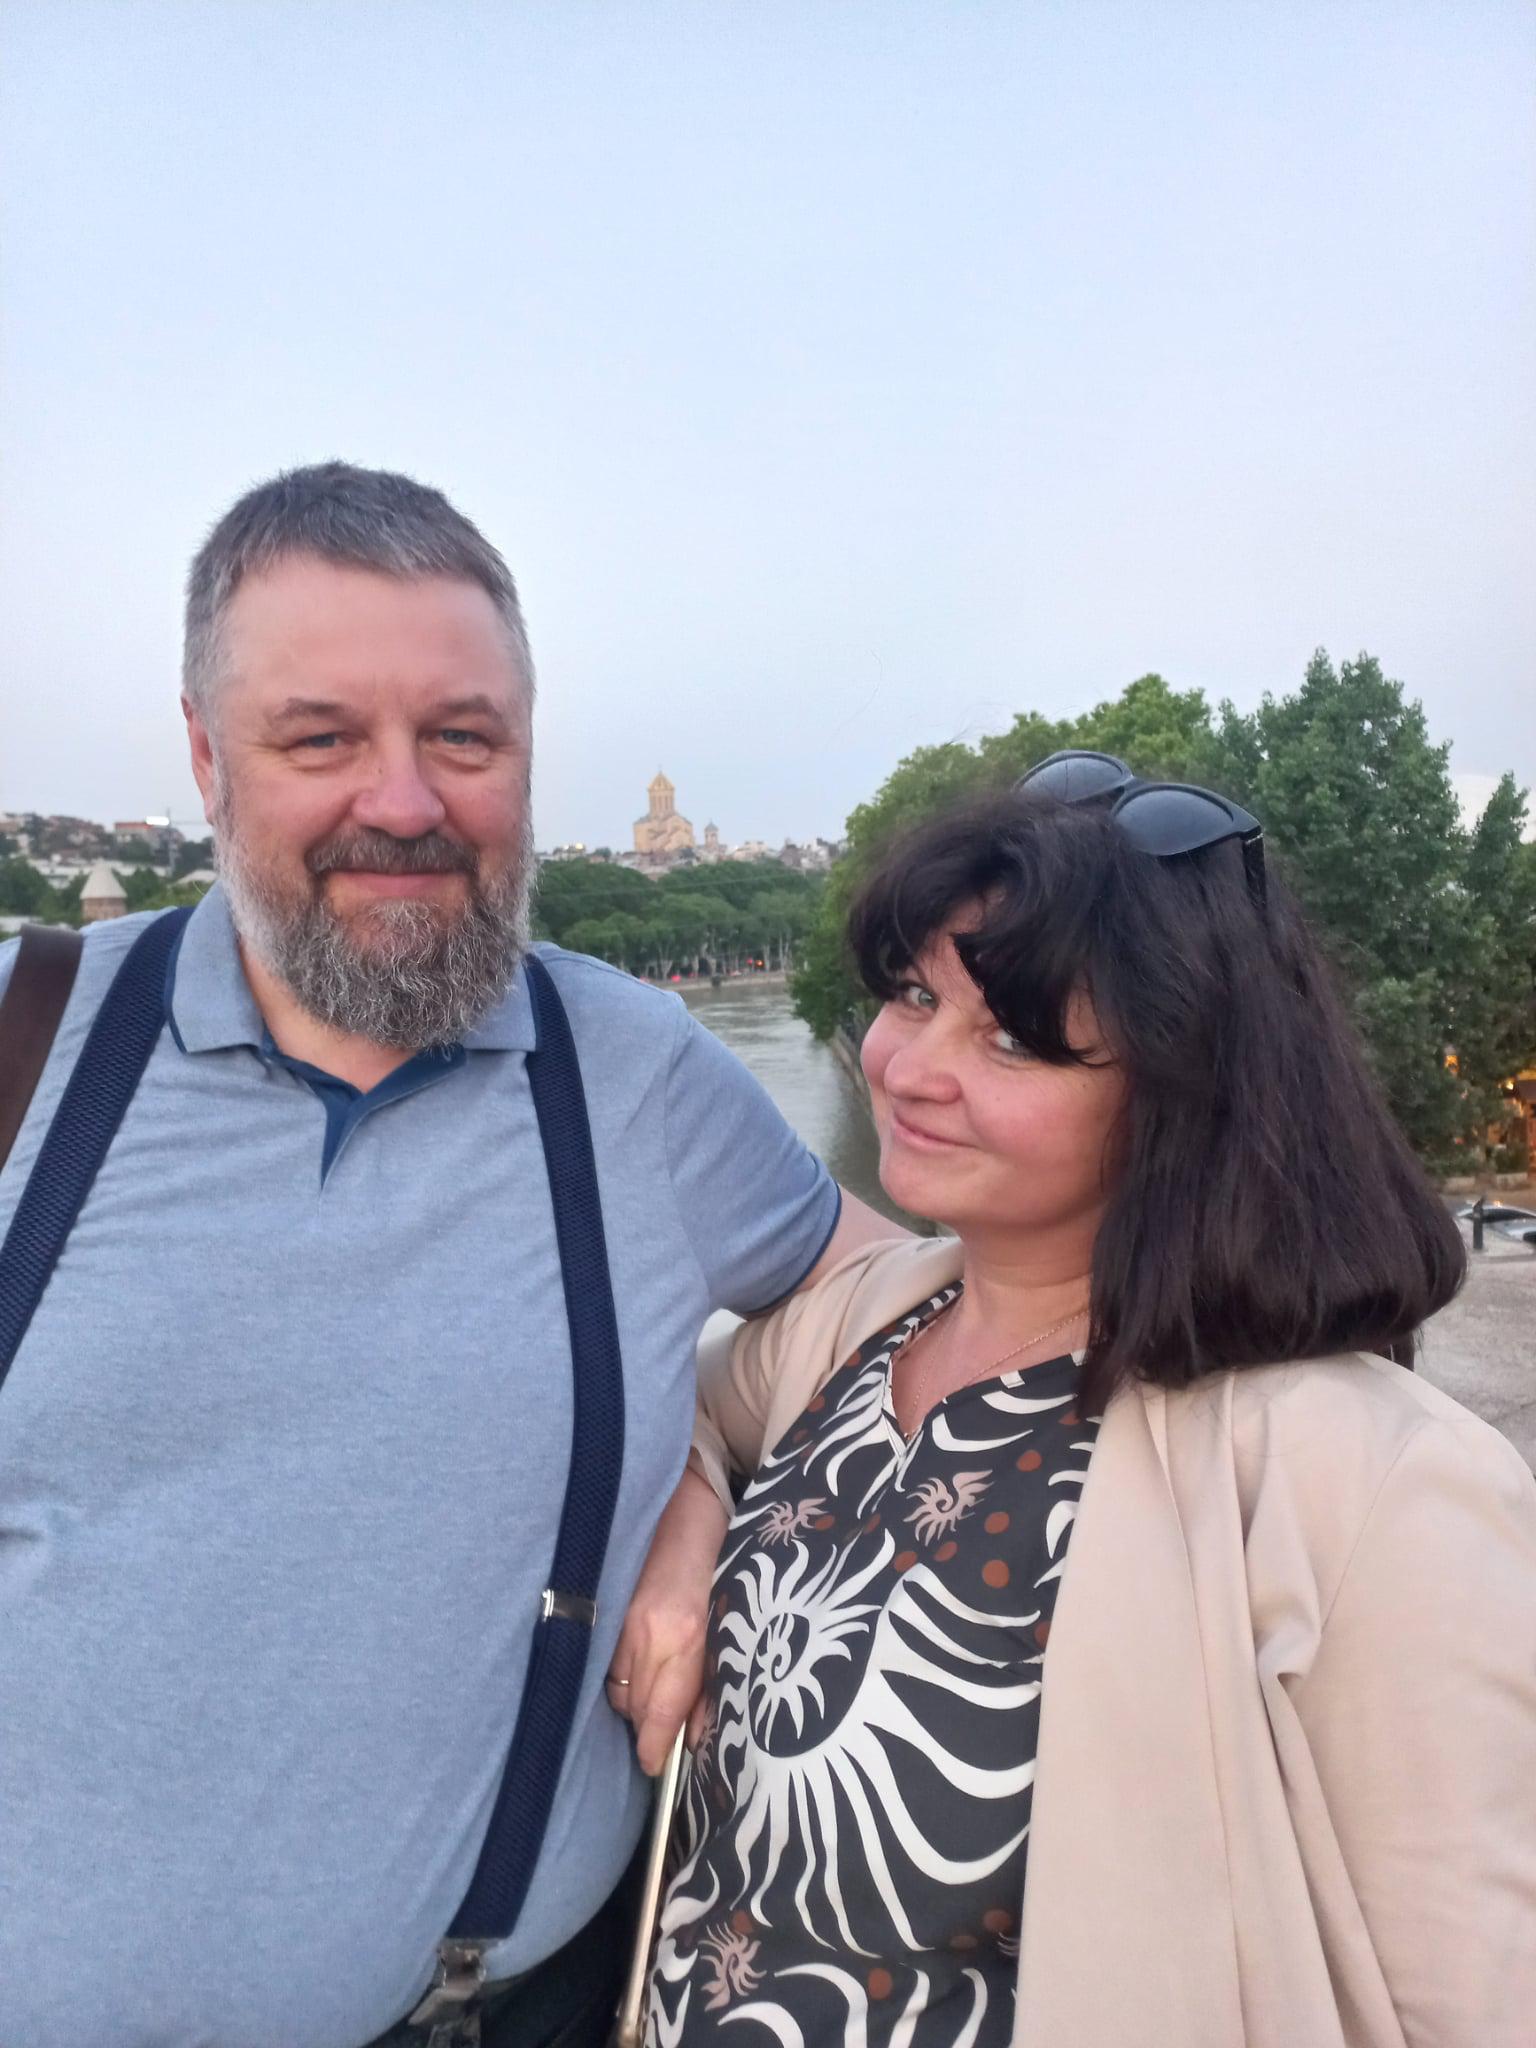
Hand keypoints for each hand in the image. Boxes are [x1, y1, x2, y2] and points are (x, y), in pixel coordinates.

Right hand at [607, 1464, 727, 1773]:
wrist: (689, 1492)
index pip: (661, 1710)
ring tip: (649, 1685)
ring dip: (631, 1693)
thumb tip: (701, 1731)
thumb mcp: (731, 1615)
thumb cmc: (720, 1552)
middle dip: (645, 1722)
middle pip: (633, 1704)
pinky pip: (605, 1655)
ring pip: (615, 1683)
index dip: (654, 1745)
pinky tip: (632, 1656)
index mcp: (686, 1635)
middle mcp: (648, 1630)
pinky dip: (617, 1665)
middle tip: (659, 1728)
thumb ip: (714, 1674)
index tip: (653, 1765)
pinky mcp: (605, 1601)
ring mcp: (621, 1615)